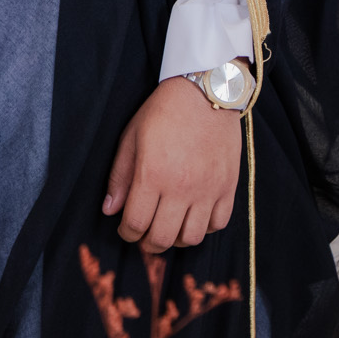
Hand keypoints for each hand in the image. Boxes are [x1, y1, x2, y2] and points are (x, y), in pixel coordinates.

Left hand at [103, 74, 241, 252]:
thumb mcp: (131, 137)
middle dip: (147, 244)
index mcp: (153, 175)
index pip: (136, 223)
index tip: (125, 229)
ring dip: (176, 240)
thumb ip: (120, 176)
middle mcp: (182, 188)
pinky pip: (218, 224)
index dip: (126, 233)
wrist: (206, 93)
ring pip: (192, 238)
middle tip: (143, 237)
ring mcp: (208, 190)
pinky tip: (193, 217)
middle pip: (162, 238)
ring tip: (168, 228)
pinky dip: (204, 228)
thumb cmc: (164, 111)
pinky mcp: (228, 188)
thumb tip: (110, 210)